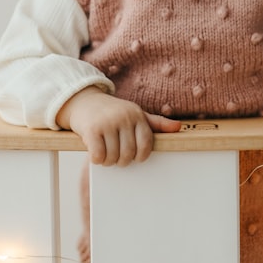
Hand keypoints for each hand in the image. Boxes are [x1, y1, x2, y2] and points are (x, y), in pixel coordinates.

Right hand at [57, 87, 180, 165]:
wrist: (84, 100)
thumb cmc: (113, 112)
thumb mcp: (135, 114)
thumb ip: (156, 123)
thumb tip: (178, 128)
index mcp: (137, 115)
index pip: (145, 144)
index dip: (140, 156)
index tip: (134, 156)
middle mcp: (124, 117)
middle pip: (128, 154)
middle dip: (122, 161)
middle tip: (116, 157)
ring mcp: (107, 123)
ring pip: (113, 157)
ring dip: (108, 162)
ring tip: (105, 155)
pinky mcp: (91, 129)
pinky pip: (98, 156)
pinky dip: (97, 160)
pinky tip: (95, 154)